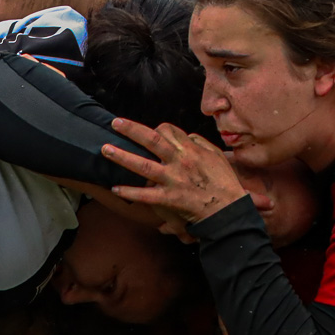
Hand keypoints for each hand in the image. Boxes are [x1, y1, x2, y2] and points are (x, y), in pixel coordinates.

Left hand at [99, 119, 247, 225]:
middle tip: (115, 123)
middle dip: (131, 130)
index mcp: (191, 149)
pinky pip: (145, 194)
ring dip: (122, 156)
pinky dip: (130, 192)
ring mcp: (172, 179)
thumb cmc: (225, 183)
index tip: (148, 131)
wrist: (229, 211)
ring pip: (142, 165)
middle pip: (151, 140)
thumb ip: (201, 143)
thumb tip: (188, 135)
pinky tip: (115, 188)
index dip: (156, 129)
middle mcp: (179, 161)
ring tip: (105, 149)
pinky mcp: (169, 198)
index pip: (168, 131)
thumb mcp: (217, 157)